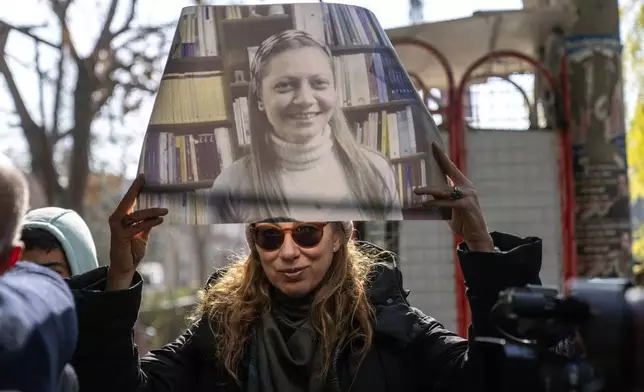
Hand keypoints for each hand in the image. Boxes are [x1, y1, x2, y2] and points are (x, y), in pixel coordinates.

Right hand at [107, 174, 167, 289]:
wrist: (125, 267)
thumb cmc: (132, 249)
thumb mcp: (141, 234)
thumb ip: (146, 223)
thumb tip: (156, 214)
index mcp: (121, 216)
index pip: (128, 199)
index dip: (135, 188)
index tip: (142, 177)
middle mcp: (116, 219)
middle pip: (128, 201)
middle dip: (137, 190)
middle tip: (146, 180)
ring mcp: (117, 227)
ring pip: (136, 214)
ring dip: (152, 211)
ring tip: (165, 210)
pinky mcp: (120, 236)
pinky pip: (137, 226)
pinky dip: (149, 223)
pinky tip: (159, 220)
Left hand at [414, 142, 493, 251]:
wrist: (476, 236)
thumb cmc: (461, 221)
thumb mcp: (448, 207)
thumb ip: (440, 198)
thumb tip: (422, 193)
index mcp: (462, 185)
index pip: (450, 167)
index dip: (442, 156)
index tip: (434, 144)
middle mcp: (466, 187)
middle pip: (450, 170)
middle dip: (439, 159)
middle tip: (429, 149)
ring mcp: (468, 195)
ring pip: (445, 190)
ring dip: (429, 190)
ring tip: (416, 190)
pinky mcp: (467, 205)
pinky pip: (448, 202)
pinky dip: (436, 203)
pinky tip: (425, 204)